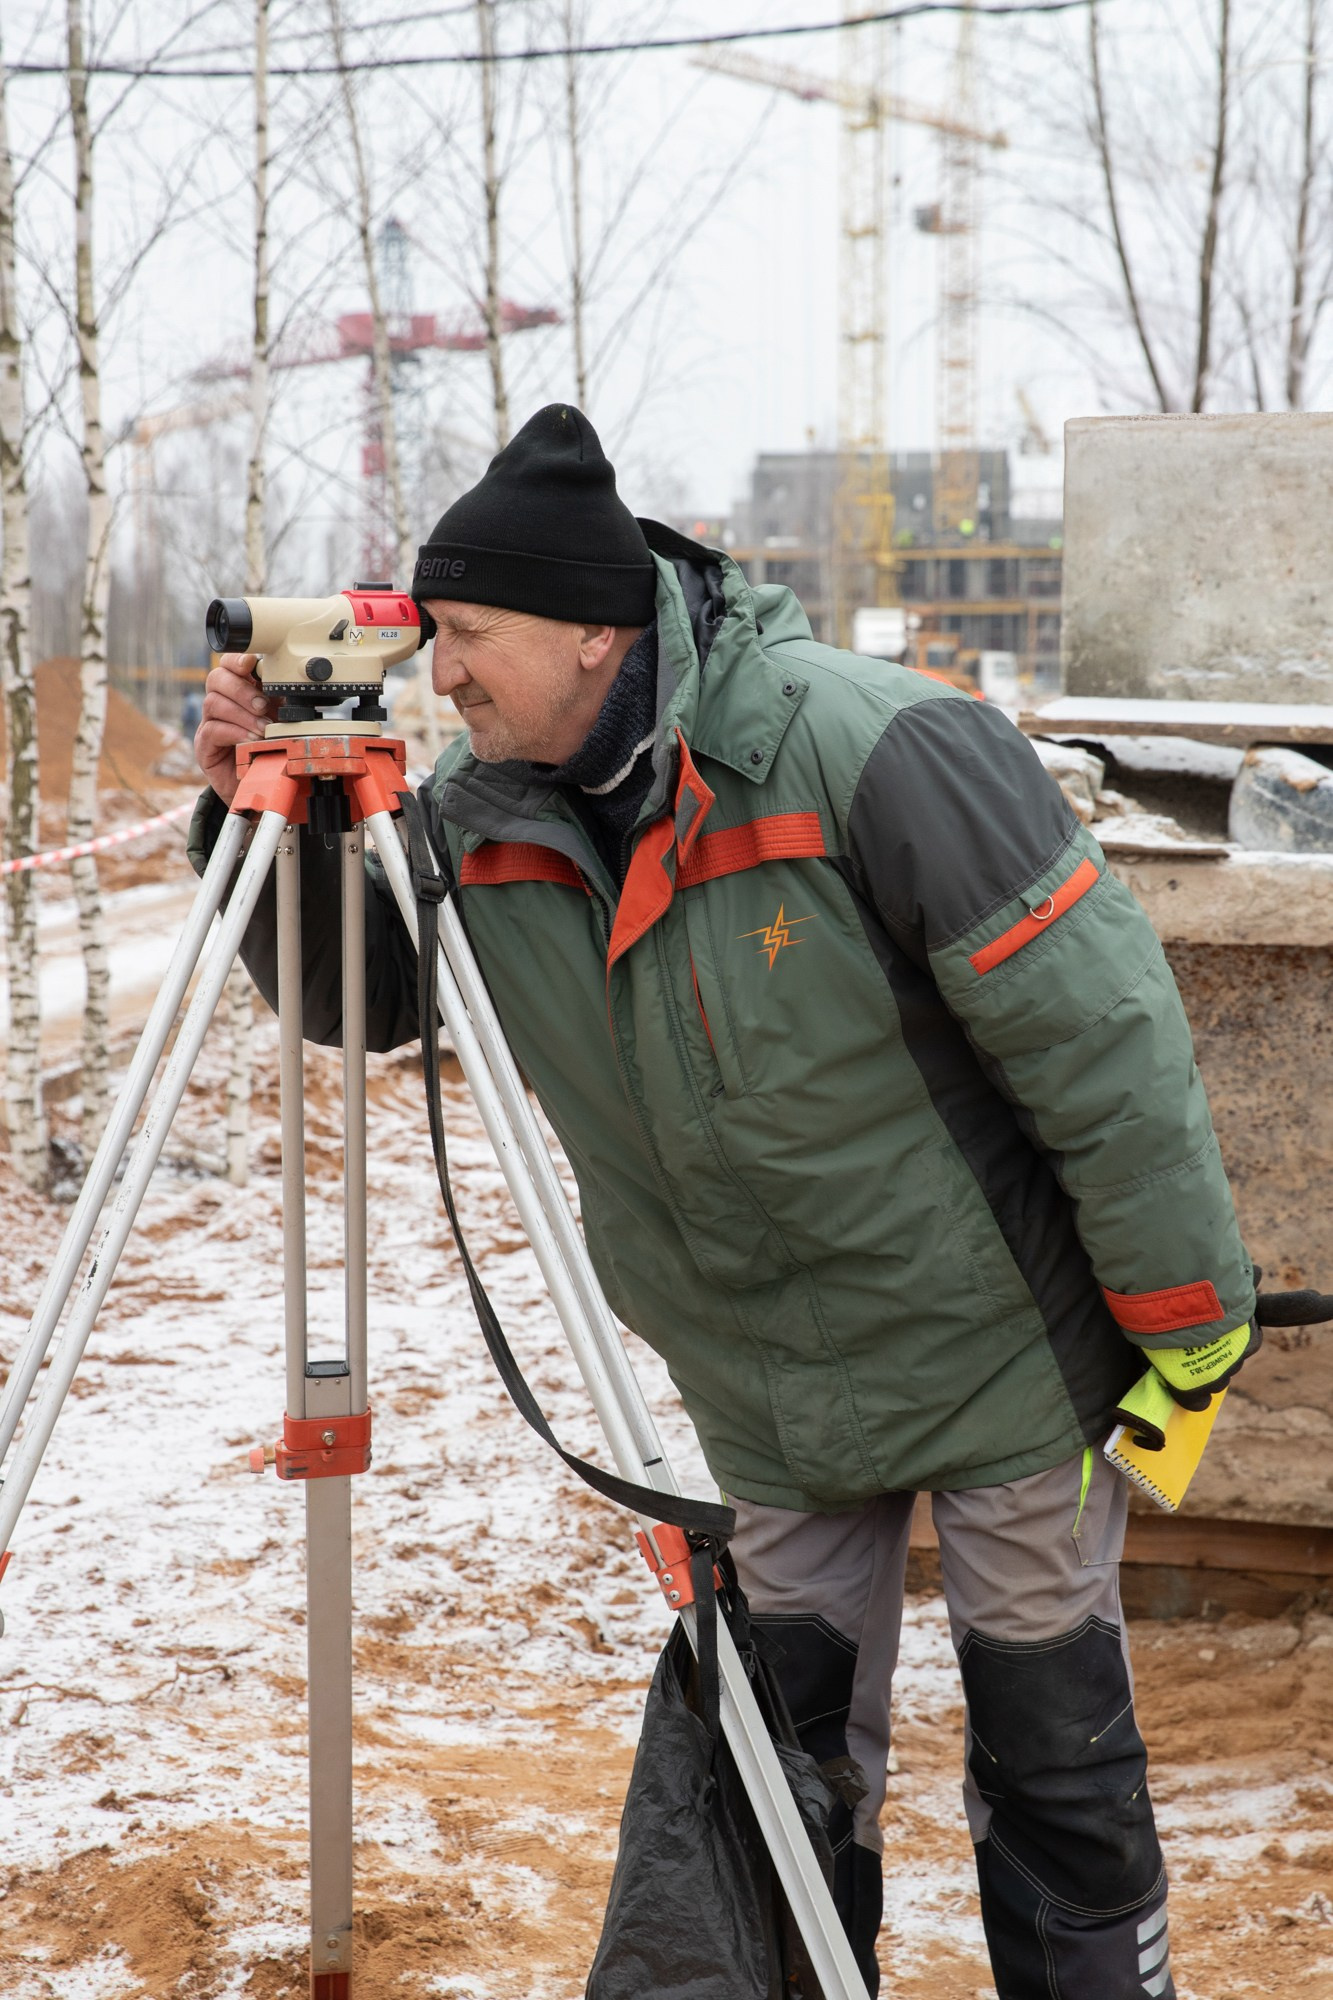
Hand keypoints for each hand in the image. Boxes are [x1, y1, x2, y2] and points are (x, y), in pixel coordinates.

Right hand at [195, 652, 277, 806]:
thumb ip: (282, 702)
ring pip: (213, 702)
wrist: (260, 785)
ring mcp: (209, 723)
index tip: (251, 664)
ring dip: (242, 715)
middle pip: (216, 678)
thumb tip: (293, 684)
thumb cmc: (271, 750)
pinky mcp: (205, 746)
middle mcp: (221, 703)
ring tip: (262, 730)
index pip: (228, 664)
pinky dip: (235, 732)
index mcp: (239, 691)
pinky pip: (212, 729)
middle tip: (262, 705)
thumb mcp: (281, 722)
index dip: (237, 660)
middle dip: (242, 689)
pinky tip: (250, 740)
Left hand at [1151, 1321, 1258, 1410]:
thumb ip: (1156, 1362)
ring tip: (1208, 1329)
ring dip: (1222, 1350)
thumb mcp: (1147, 1348)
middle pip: (1216, 1381)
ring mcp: (1235, 1358)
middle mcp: (1216, 1378)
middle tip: (1192, 1346)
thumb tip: (1156, 1365)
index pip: (1197, 1403)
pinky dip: (1242, 1333)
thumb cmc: (1158, 1323)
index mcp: (1189, 1387)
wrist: (1184, 1296)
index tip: (1184, 1380)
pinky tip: (1229, 1321)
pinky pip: (1249, 1340)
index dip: (1191, 1392)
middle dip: (1206, 1367)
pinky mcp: (1250, 1337)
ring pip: (1232, 1361)